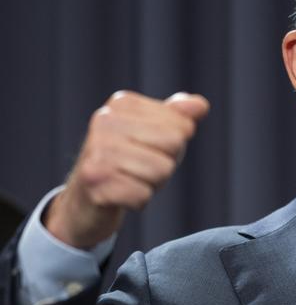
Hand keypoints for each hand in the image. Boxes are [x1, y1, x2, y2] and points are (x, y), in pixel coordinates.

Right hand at [45, 90, 209, 248]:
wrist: (85, 199)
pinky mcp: (94, 181)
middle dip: (165, 164)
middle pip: (174, 145)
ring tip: (130, 179)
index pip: (183, 125)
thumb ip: (179, 116)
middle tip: (139, 167)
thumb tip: (201, 105)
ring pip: (161, 171)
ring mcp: (97, 150)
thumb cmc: (128, 161)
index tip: (148, 149)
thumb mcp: (156, 134)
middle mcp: (105, 120)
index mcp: (123, 104)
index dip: (174, 145)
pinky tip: (120, 195)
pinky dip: (138, 201)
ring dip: (152, 183)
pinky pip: (143, 196)